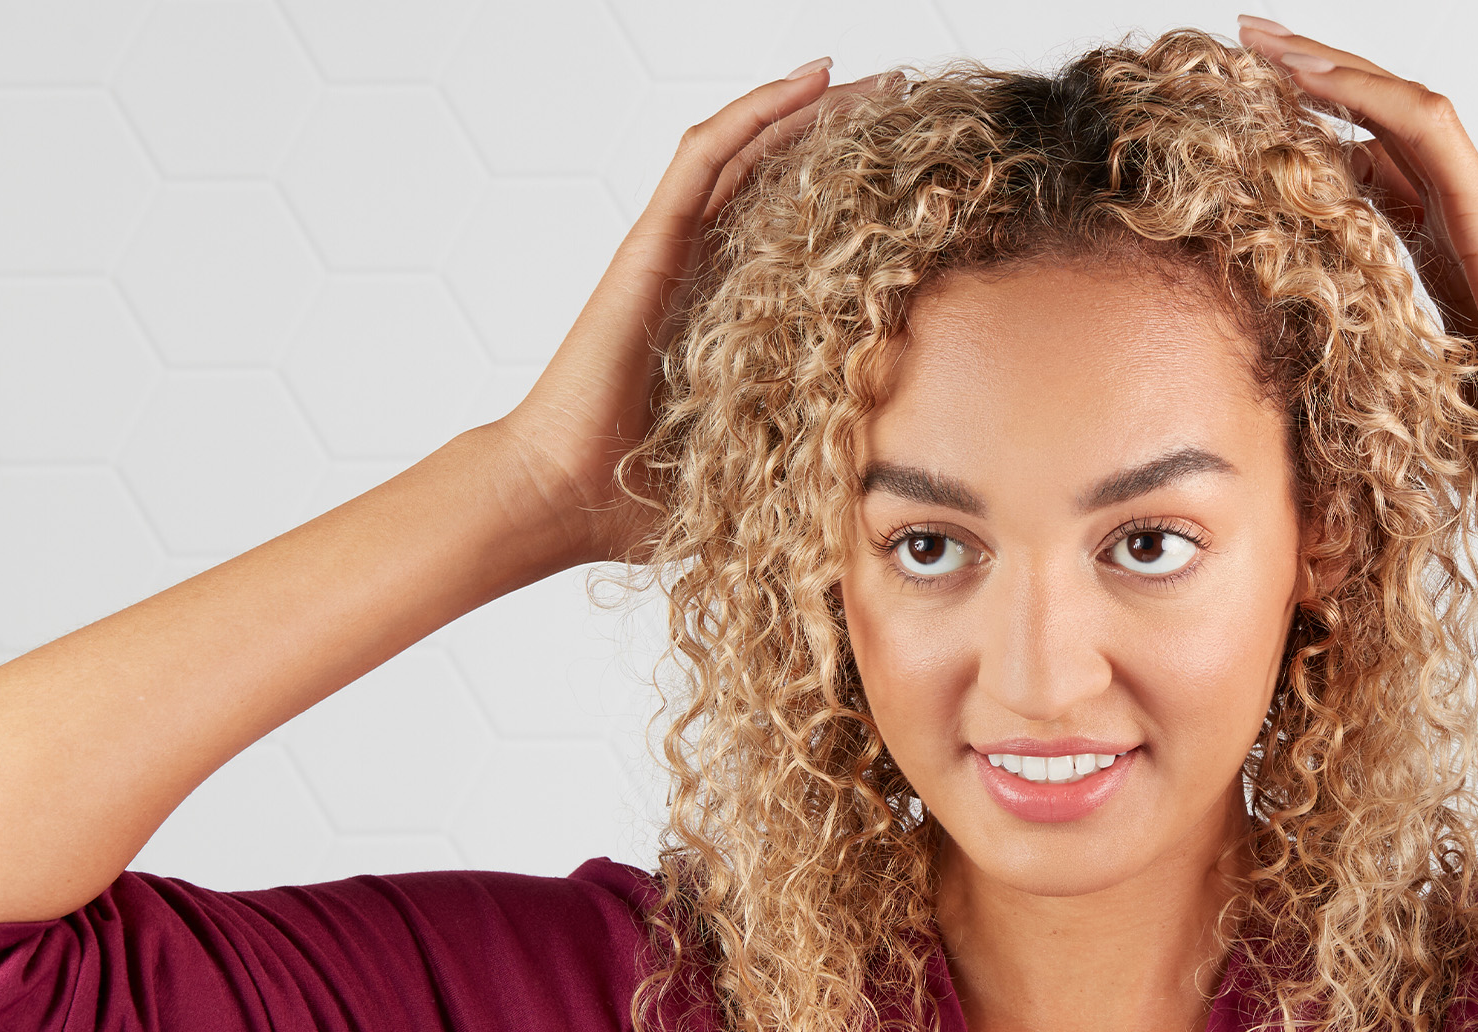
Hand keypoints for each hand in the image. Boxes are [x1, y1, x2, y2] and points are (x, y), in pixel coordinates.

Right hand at [483, 61, 898, 566]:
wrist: (563, 496)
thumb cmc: (635, 502)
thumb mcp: (754, 480)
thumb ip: (801, 475)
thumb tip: (878, 509)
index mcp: (725, 321)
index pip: (794, 238)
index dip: (848, 203)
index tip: (915, 187)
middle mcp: (698, 274)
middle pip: (777, 180)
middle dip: (841, 138)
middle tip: (908, 105)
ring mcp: (672, 253)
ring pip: (748, 153)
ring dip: (811, 108)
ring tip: (875, 78)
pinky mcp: (650, 245)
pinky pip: (705, 158)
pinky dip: (757, 112)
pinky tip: (813, 80)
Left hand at [1235, 17, 1477, 522]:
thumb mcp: (1414, 406)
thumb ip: (1373, 389)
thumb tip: (1307, 424)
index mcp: (1448, 261)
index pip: (1378, 174)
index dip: (1322, 138)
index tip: (1256, 120)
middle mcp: (1465, 223)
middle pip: (1385, 125)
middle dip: (1318, 80)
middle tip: (1253, 42)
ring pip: (1400, 108)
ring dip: (1332, 67)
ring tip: (1267, 38)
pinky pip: (1425, 126)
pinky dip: (1367, 91)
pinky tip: (1312, 71)